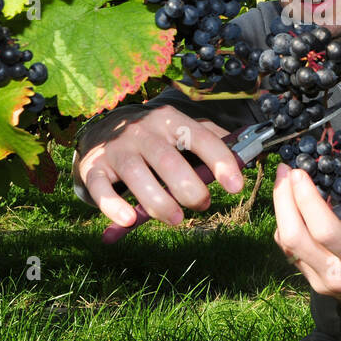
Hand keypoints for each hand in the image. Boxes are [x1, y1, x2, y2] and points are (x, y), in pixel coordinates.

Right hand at [76, 106, 244, 238]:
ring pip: (137, 176)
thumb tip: (247, 154)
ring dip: (160, 203)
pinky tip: (129, 220)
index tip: (236, 186)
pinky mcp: (93, 167)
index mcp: (170, 120)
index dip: (220, 161)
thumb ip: (209, 140)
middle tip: (202, 205)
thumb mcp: (179, 129)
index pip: (200, 137)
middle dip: (190, 189)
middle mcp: (142, 131)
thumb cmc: (152, 137)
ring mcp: (116, 149)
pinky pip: (101, 189)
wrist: (100, 129)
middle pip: (169, 160)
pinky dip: (114, 207)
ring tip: (176, 219)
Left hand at [272, 164, 340, 337]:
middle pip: (294, 238)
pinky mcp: (318, 283)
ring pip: (288, 247)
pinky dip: (288, 227)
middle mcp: (337, 275)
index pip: (324, 230)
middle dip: (283, 201)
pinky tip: (292, 205)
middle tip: (284, 171)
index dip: (306, 199)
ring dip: (281, 212)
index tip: (299, 173)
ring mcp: (323, 282)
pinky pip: (292, 254)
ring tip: (284, 183)